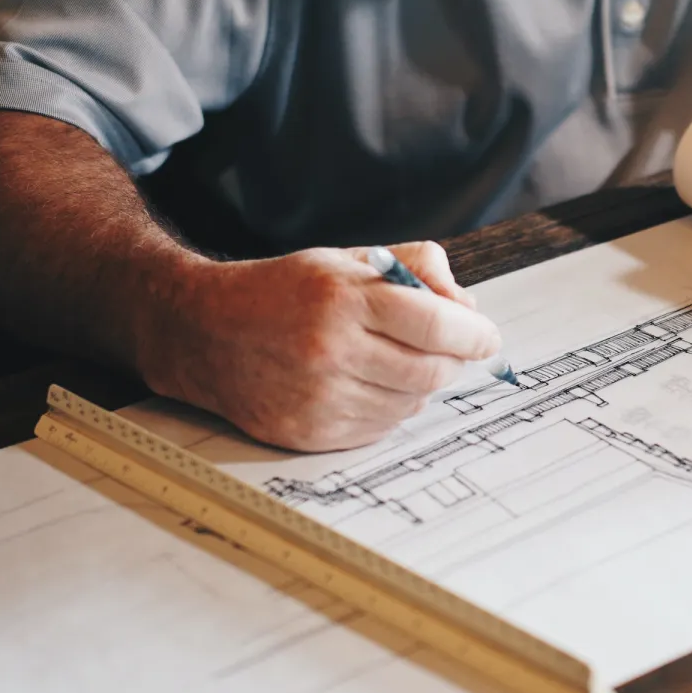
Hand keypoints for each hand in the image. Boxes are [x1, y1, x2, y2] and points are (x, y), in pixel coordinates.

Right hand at [138, 242, 501, 451]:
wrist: (205, 333)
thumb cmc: (284, 291)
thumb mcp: (346, 259)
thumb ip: (415, 267)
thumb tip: (468, 306)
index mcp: (343, 298)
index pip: (438, 324)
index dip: (475, 334)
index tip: (487, 337)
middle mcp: (331, 350)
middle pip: (432, 370)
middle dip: (452, 360)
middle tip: (446, 348)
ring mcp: (320, 397)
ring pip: (411, 403)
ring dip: (419, 385)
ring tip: (392, 361)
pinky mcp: (310, 433)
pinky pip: (381, 428)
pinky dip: (389, 408)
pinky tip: (367, 384)